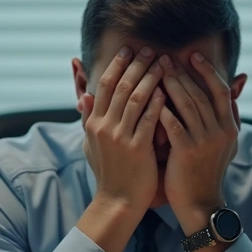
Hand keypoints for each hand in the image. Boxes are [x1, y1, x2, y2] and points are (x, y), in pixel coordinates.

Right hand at [79, 45, 166, 215]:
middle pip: (120, 86)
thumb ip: (89, 119)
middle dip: (136, 65)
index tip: (129, 49)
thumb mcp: (92, 144)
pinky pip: (149, 119)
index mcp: (94, 123)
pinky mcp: (137, 148)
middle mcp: (104, 127)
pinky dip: (158, 102)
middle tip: (150, 49)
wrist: (117, 201)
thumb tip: (83, 96)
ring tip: (163, 63)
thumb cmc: (109, 172)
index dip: (117, 65)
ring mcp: (120, 137)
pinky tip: (168, 90)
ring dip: (150, 78)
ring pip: (135, 98)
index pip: (104, 85)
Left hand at [156, 52, 240, 235]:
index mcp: (230, 127)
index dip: (207, 70)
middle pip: (200, 93)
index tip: (193, 55)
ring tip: (156, 70)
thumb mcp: (226, 144)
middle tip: (165, 57)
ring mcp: (204, 142)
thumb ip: (231, 116)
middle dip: (182, 73)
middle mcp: (220, 132)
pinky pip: (173, 124)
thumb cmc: (207, 171)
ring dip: (171, 84)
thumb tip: (238, 88)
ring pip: (187, 104)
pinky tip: (150, 97)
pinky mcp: (187, 152)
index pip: (220, 90)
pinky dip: (162, 108)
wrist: (200, 204)